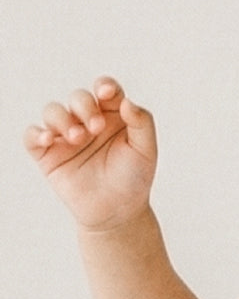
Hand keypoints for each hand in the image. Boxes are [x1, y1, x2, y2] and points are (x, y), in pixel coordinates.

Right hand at [24, 77, 156, 231]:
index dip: (104, 86)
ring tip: (77, 137)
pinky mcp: (48, 154)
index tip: (106, 93)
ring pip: (53, 111)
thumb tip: (127, 102)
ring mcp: (66, 136)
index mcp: (112, 115)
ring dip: (62, 119)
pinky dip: (37, 133)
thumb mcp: (146, 150)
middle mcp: (87, 121)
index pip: (105, 89)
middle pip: (78, 97)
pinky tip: (49, 139)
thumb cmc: (133, 179)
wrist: (118, 212)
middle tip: (96, 128)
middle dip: (85, 106)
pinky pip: (32, 136)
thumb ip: (142, 123)